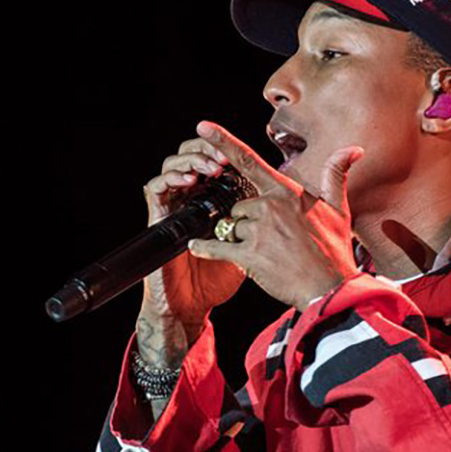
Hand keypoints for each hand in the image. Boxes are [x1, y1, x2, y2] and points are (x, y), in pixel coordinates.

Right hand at [138, 133, 247, 346]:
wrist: (190, 305)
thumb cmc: (218, 281)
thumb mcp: (248, 249)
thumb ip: (262, 229)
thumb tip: (295, 214)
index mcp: (211, 200)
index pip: (214, 161)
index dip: (223, 146)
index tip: (237, 147)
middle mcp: (190, 199)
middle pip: (191, 154)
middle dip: (206, 150)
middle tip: (222, 159)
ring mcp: (172, 207)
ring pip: (172, 164)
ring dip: (190, 161)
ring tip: (208, 169)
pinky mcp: (157, 219)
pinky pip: (155, 189)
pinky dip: (169, 179)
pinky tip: (187, 182)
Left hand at [187, 120, 363, 310]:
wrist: (330, 288)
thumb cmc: (334, 250)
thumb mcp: (338, 209)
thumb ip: (335, 175)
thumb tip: (353, 149)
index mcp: (286, 192)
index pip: (249, 162)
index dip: (223, 142)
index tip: (203, 127)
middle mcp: (269, 206)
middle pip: (239, 207)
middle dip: (248, 223)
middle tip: (273, 242)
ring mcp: (258, 230)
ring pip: (231, 228)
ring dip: (240, 241)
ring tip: (267, 254)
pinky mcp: (249, 254)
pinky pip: (216, 246)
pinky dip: (205, 248)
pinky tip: (197, 247)